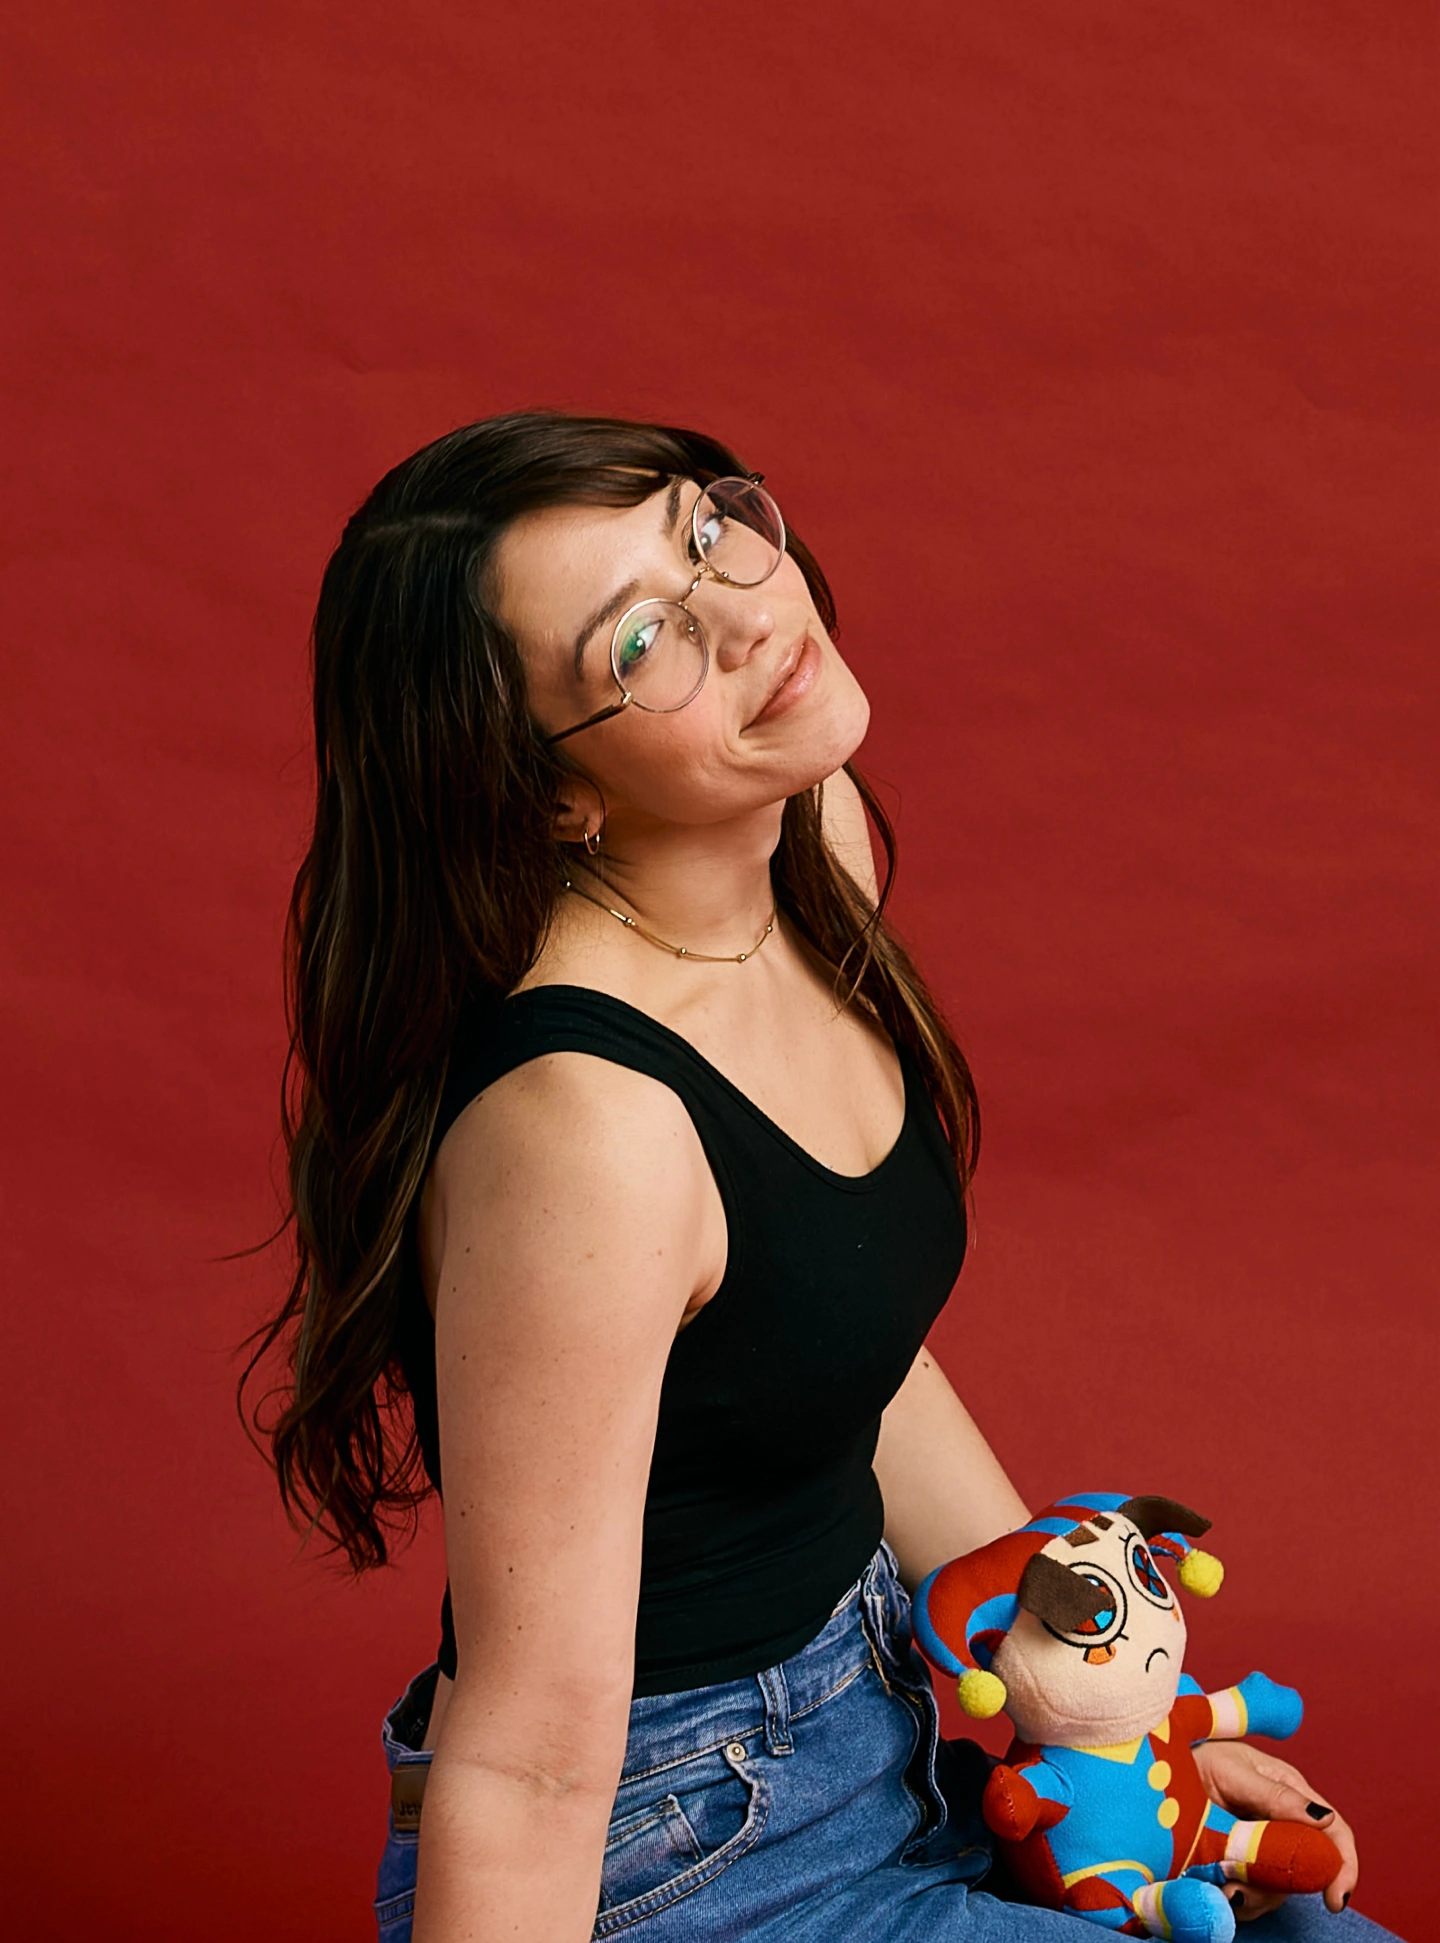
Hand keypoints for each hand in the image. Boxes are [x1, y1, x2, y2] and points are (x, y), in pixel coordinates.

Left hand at [1193, 1739, 1357, 1919]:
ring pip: (1279, 1889)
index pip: (1334, 1832)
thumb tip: (1324, 1820)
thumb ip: (1275, 1796)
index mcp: (1290, 1791)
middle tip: (1240, 1889)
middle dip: (1281, 1888)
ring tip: (1217, 1880)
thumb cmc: (1196, 1756)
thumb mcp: (1233, 1770)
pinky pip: (1251, 1895)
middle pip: (1308, 1871)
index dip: (1342, 1866)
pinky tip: (1213, 1882)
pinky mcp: (1240, 1865)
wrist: (1157, 1768)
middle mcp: (1283, 1821)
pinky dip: (1234, 1898)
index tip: (1334, 1900)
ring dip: (1252, 1894)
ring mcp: (1263, 1846)